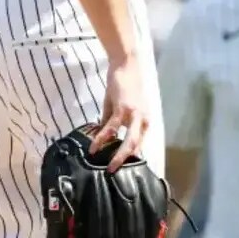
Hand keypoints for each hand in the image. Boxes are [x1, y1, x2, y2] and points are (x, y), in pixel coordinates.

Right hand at [90, 54, 148, 172]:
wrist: (126, 64)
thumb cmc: (123, 85)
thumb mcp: (117, 106)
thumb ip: (111, 121)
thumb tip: (103, 135)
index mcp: (143, 121)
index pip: (138, 144)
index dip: (129, 157)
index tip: (120, 168)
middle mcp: (142, 120)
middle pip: (136, 146)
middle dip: (125, 161)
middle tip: (114, 172)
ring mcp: (135, 115)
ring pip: (128, 141)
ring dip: (116, 155)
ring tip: (106, 166)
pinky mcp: (124, 108)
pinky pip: (112, 128)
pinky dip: (103, 138)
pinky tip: (94, 146)